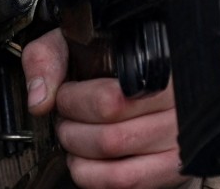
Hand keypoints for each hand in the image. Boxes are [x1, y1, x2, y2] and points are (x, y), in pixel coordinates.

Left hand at [22, 28, 192, 188]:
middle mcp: (179, 105)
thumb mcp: (82, 43)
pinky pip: (124, 180)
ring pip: (115, 162)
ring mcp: (179, 139)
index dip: (74, 101)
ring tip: (76, 134)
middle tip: (68, 116)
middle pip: (109, 137)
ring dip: (80, 151)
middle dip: (72, 128)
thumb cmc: (117, 65)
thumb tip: (40, 97)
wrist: (151, 82)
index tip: (66, 94)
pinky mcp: (173, 166)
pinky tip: (89, 157)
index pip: (110, 100)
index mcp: (161, 66)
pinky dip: (92, 174)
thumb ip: (51, 56)